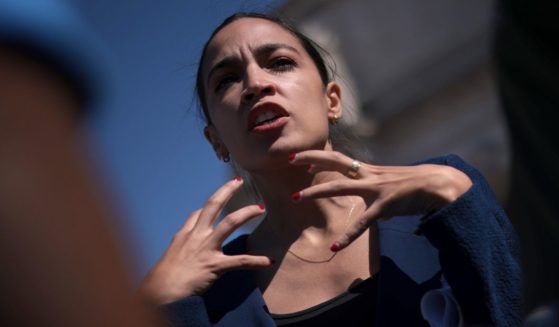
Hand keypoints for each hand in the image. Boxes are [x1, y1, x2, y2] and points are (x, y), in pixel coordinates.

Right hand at [138, 177, 272, 304]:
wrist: (161, 293)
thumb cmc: (161, 280)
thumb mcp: (168, 258)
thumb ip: (178, 249)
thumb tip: (183, 246)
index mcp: (184, 236)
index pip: (197, 215)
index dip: (208, 207)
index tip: (218, 200)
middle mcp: (196, 237)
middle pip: (212, 205)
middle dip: (226, 191)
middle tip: (238, 181)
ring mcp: (206, 249)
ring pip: (229, 223)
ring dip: (246, 213)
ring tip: (260, 209)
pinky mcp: (215, 265)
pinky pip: (240, 261)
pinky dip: (256, 261)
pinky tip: (269, 261)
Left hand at [289, 151, 471, 250]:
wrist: (440, 185)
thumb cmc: (416, 184)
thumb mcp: (390, 181)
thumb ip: (374, 189)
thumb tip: (367, 202)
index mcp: (370, 170)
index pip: (340, 158)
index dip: (320, 156)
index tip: (301, 158)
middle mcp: (369, 175)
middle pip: (335, 162)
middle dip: (311, 158)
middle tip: (289, 159)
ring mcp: (376, 188)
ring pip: (340, 186)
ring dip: (317, 190)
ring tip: (297, 197)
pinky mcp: (384, 205)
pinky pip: (362, 222)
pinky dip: (348, 235)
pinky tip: (335, 246)